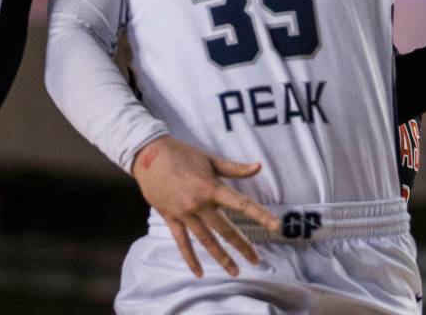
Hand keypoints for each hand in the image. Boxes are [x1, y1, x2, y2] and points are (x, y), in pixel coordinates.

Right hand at [132, 135, 278, 277]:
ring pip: (206, 240)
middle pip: (225, 229)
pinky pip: (182, 243)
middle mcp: (199, 204)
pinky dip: (190, 258)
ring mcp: (184, 214)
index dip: (260, 215)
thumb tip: (259, 166)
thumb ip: (235, 168)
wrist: (149, 155)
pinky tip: (200, 272)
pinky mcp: (171, 218)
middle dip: (242, 246)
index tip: (275, 226)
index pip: (241, 204)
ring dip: (221, 257)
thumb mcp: (210, 158)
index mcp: (211, 187)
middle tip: (257, 260)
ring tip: (235, 271)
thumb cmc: (182, 153)